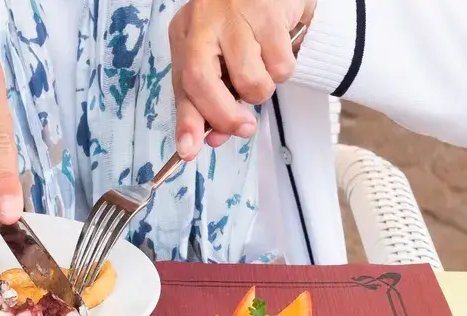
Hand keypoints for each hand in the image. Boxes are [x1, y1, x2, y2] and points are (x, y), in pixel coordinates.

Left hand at [169, 0, 314, 159]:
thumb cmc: (243, 23)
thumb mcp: (219, 55)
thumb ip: (213, 96)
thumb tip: (215, 138)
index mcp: (187, 34)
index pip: (182, 84)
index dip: (187, 121)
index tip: (188, 151)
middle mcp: (204, 22)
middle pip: (202, 82)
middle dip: (224, 116)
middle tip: (244, 128)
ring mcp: (235, 16)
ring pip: (250, 81)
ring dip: (262, 89)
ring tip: (264, 66)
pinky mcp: (268, 13)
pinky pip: (280, 66)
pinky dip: (284, 67)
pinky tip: (279, 47)